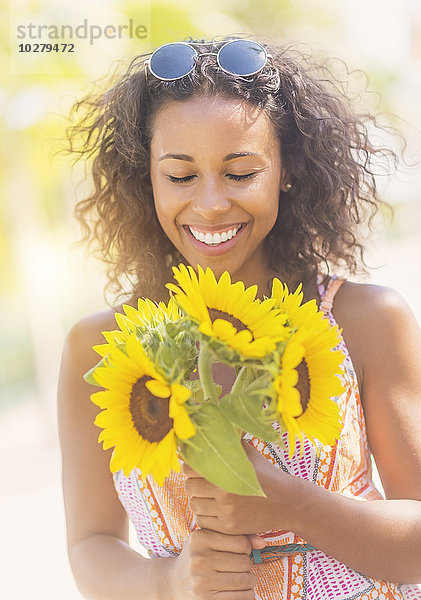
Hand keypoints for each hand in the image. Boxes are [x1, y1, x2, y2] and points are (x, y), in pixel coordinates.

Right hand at [168, 528, 264, 599]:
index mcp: (200, 538)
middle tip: (240, 567)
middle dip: (247, 566)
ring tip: (241, 578)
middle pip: (244, 562)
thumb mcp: (209, 540)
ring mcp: (202, 581)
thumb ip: (235, 536)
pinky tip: (238, 590)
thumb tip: (262, 543)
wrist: (173, 583)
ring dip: (249, 581)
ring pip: (245, 581)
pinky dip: (246, 594)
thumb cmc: (198, 557)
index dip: (246, 548)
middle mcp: (199, 559)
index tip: (239, 552)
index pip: (241, 543)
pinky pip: (242, 597)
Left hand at [183, 441, 300, 534]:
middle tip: (204, 479)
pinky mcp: (229, 528)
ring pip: (194, 505)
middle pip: (189, 487)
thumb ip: (227, 441)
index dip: (190, 465)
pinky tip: (216, 507)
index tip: (197, 464)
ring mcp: (226, 513)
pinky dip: (206, 514)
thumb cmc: (265, 472)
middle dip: (194, 482)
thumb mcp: (247, 452)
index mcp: (226, 472)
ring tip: (210, 493)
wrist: (288, 502)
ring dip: (199, 499)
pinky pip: (202, 521)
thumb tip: (208, 428)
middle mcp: (224, 494)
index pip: (189, 468)